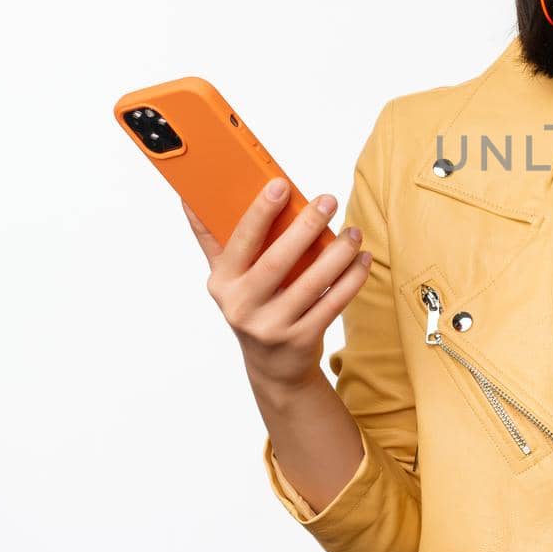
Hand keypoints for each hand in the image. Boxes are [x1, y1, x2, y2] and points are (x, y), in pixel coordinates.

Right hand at [185, 179, 370, 395]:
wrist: (272, 367)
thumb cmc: (252, 306)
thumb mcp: (227, 278)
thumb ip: (212, 239)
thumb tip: (190, 197)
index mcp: (222, 283)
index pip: (239, 241)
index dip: (259, 212)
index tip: (280, 184)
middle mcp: (242, 306)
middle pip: (277, 261)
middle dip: (305, 227)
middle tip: (328, 200)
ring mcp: (272, 327)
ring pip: (312, 282)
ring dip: (337, 253)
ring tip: (353, 231)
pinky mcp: (301, 340)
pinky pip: (333, 303)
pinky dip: (351, 279)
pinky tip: (362, 259)